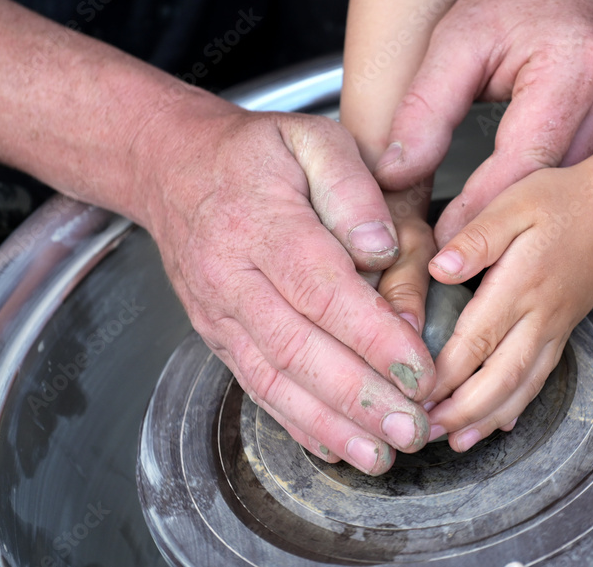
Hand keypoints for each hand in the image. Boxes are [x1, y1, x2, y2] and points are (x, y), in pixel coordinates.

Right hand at [140, 107, 435, 474]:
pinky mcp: (218, 335)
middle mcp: (233, 276)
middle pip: (297, 347)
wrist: (173, 168)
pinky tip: (334, 447)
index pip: (321, 289)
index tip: (419, 370)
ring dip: (329, 424)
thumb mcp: (312, 138)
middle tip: (411, 429)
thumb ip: (352, 188)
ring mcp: (220, 313)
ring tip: (379, 454)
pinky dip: (296, 422)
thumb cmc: (257, 153)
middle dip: (358, 397)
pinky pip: (255, 385)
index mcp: (261, 222)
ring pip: (274, 379)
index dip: (372, 335)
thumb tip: (381, 249)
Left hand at [372, 0, 592, 246]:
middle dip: (502, 224)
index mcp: (572, 69)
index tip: (445, 243)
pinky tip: (519, 207)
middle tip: (459, 258)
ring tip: (481, 241)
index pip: (523, 164)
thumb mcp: (456, 40)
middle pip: (553, 184)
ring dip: (528, 213)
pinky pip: (585, 167)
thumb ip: (425, 110)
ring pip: (573, 184)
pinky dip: (550, 190)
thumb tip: (399, 173)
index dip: (480, 210)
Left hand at [424, 162, 592, 450]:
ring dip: (487, 419)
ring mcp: (555, 328)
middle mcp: (540, 316)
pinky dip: (517, 405)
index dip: (444, 374)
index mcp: (521, 285)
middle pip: (499, 378)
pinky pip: (540, 377)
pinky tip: (500, 423)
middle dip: (461, 412)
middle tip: (424, 431)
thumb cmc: (560, 199)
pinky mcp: (563, 330)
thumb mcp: (514, 201)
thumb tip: (441, 268)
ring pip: (521, 387)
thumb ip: (477, 235)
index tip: (414, 394)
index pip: (476, 340)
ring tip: (454, 442)